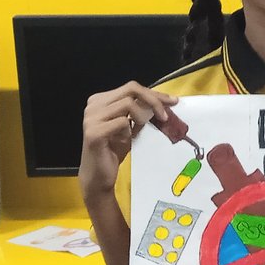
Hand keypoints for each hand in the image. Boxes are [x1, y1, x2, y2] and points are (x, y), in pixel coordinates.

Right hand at [78, 82, 178, 204]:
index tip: (173, 102)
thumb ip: (140, 112)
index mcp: (100, 100)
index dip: (154, 94)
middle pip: (131, 90)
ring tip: (143, 129)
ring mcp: (91, 118)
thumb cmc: (114, 150)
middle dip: (154, 100)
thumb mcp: (130, 127)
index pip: (131, 88)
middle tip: (166, 116)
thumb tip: (166, 102)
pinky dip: (131, 129)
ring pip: (128, 103)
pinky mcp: (94, 133)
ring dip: (143, 116)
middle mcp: (93, 105)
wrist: (98, 176)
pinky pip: (122, 122)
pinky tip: (129, 139)